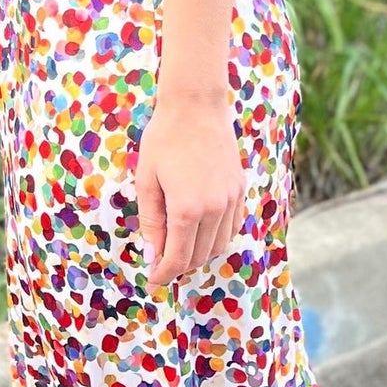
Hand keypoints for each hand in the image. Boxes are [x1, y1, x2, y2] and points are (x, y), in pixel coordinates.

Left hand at [133, 89, 246, 285]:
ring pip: (219, 245)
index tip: (153, 279)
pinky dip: (216, 237)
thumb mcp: (147, 181)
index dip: (163, 274)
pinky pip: (232, 227)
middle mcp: (215, 209)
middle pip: (200, 256)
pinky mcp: (240, 189)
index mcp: (187, 209)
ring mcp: (231, 200)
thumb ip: (152, 222)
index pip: (178, 258)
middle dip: (180, 266)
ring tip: (180, 248)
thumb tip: (152, 255)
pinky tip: (200, 231)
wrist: (196, 106)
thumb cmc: (164, 139)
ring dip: (200, 254)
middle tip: (161, 263)